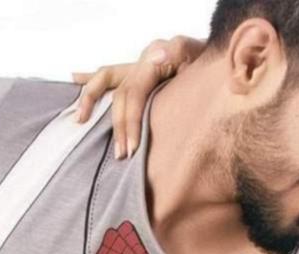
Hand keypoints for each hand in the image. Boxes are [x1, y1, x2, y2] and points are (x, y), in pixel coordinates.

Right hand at [70, 36, 206, 158]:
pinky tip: (74, 78)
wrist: (224, 60)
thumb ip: (182, 54)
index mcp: (157, 57)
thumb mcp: (202, 59)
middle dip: (119, 126)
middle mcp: (144, 60)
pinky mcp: (141, 71)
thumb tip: (157, 56)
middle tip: (121, 155)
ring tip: (79, 119)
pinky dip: (92, 78)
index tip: (131, 149)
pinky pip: (112, 73)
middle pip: (121, 94)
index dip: (129, 122)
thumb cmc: (215, 65)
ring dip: (91, 98)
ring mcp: (141, 65)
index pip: (133, 93)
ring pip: (108, 80)